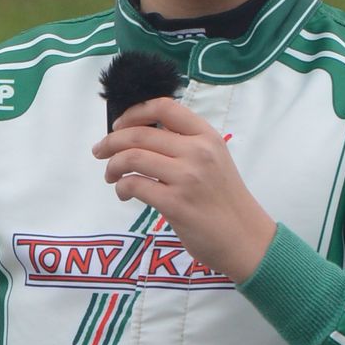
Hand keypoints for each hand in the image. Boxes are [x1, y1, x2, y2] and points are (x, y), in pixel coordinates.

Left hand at [92, 97, 275, 283]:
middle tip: (100, 151)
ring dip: (112, 166)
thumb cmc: (224, 200)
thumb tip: (143, 132)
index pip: (165, 107)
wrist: (245, 238)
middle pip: (139, 134)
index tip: (119, 125)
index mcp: (207, 136)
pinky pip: (134, 185)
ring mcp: (186, 177)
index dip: (134, 112)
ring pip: (131, 158)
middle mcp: (197, 152)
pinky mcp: (175, 203)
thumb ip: (186, 143)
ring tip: (111, 176)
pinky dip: (121, 188)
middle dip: (111, 142)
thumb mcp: (215, 159)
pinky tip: (124, 193)